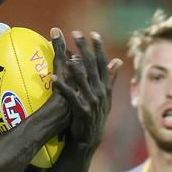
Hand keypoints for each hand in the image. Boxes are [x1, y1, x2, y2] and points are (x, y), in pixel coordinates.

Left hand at [50, 28, 121, 150]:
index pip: (103, 63)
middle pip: (92, 66)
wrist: (89, 138)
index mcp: (105, 87)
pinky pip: (70, 95)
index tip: (93, 34)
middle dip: (84, 49)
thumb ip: (110, 77)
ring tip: (68, 54)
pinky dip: (62, 86)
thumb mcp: (106, 96)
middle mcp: (100, 92)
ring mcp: (91, 101)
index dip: (98, 48)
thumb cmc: (95, 114)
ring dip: (75, 66)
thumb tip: (117, 60)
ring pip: (83, 80)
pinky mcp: (81, 110)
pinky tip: (54, 78)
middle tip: (76, 34)